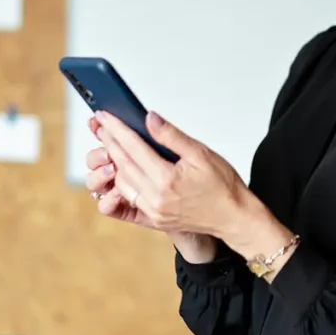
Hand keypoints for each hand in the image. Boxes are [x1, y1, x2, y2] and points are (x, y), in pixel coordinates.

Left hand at [85, 116, 216, 261]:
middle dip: (110, 142)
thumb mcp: (201, 153)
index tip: (105, 116)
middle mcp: (155, 198)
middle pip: (123, 164)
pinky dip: (123, 181)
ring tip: (111, 143)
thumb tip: (150, 119)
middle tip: (101, 125)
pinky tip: (122, 169)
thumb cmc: (223, 185)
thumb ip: (172, 136)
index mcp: (167, 179)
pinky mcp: (154, 219)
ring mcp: (153, 211)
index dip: (117, 129)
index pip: (133, 147)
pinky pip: (130, 197)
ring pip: (122, 182)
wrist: (234, 217)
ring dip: (114, 161)